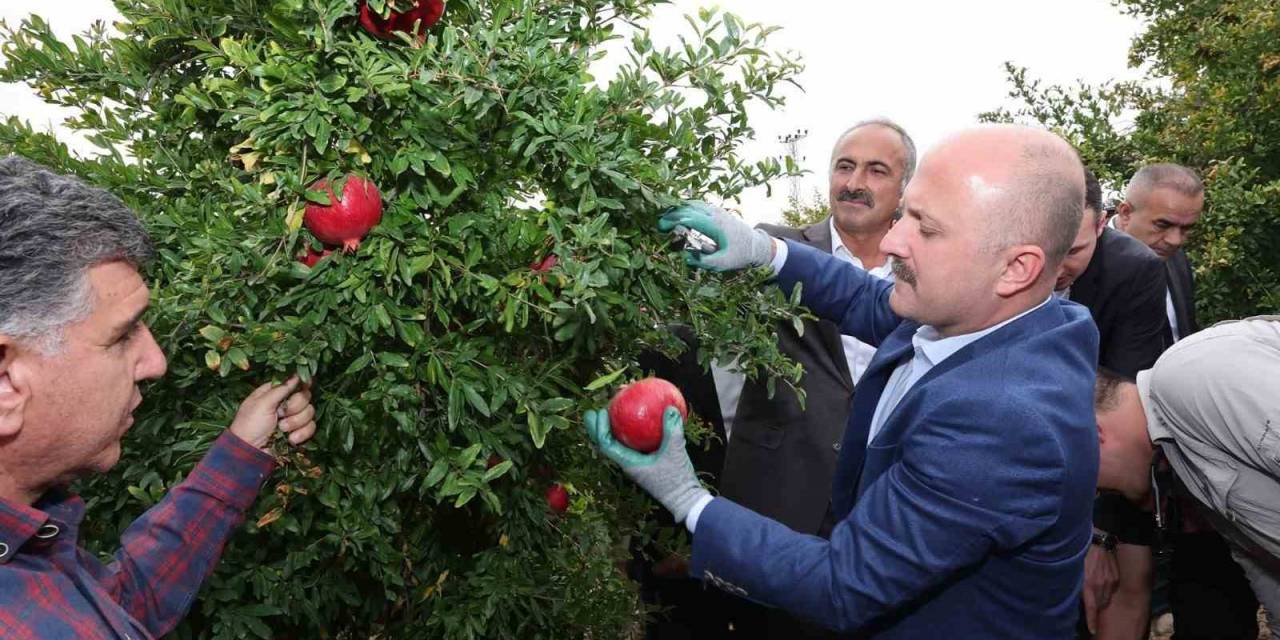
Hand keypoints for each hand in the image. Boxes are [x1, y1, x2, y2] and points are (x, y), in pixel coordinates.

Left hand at [229, 376, 317, 449]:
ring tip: (281, 429)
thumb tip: (297, 374)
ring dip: (296, 422)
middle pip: (305, 396)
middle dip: (295, 407)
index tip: (306, 384)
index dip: (301, 383)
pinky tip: (290, 439)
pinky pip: (311, 427)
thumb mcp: (262, 403)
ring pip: (310, 412)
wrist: (250, 452)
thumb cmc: (250, 425)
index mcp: (274, 393)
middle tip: (281, 414)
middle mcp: (285, 403)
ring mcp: (293, 418)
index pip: (294, 382)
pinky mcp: (299, 432)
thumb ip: (281, 388)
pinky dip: (301, 434)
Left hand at [583, 406, 708, 522]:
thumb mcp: (676, 451)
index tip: (600, 412)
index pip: (606, 445)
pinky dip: (627, 434)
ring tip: (606, 415)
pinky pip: (630, 446)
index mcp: (629, 463)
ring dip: (608, 431)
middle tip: (592, 412)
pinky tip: (635, 423)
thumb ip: (672, 430)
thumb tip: (669, 408)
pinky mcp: (643, 464)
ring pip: (615, 446)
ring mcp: (635, 464)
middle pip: (605, 445)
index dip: (599, 428)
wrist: (684, 499)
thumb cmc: (677, 479)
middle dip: (596, 429)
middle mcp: (628, 464)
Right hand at [657, 201, 774, 271]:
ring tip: (665, 220)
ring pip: (692, 203)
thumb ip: (704, 261)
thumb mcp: (723, 263)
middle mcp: (715, 213)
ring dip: (677, 210)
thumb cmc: (740, 255)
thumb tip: (685, 257)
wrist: (756, 244)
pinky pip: (697, 205)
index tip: (661, 227)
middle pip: (688, 207)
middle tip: (659, 225)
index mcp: (716, 225)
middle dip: (671, 214)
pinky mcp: (716, 211)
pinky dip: (685, 208)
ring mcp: (716, 210)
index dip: (673, 219)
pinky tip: (677, 215)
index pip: (690, 216)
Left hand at [1082, 543, 1119, 633]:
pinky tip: (1102, 582)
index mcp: (1088, 584)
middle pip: (1099, 604)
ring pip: (1106, 598)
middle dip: (1095, 606)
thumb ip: (1079, 585)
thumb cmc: (1083, 555)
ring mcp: (1110, 582)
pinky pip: (1112, 589)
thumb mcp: (1075, 570)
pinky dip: (1107, 590)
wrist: (1099, 542)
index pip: (1091, 607)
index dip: (1092, 620)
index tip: (1092, 630)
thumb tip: (1079, 597)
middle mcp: (1100, 585)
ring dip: (1101, 598)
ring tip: (1096, 591)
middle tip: (1091, 603)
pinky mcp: (1115, 578)